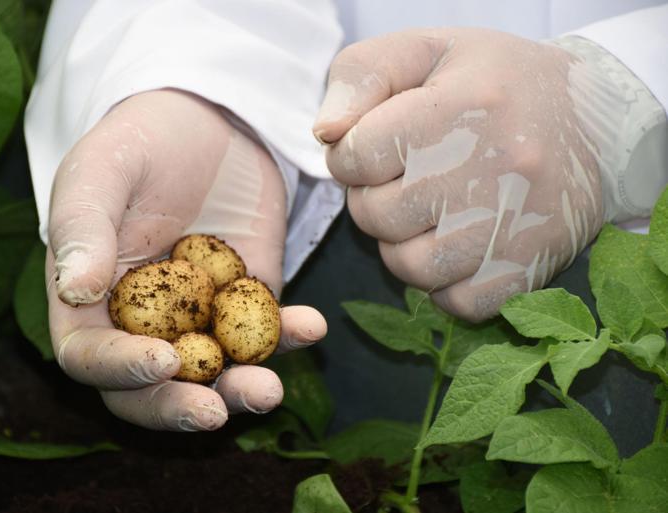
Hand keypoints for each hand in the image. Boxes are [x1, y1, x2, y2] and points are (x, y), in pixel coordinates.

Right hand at [46, 89, 326, 430]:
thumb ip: (81, 228)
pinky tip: (311, 327)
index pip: (90, 356)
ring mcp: (198, 316)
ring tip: (269, 389)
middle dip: (179, 406)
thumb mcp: (101, 171)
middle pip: (149, 387)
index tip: (164, 360)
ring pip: (212, 374)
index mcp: (88, 299)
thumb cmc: (140, 140)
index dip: (120, 370)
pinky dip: (287, 338)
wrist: (208, 119)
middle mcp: (141, 319)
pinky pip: (265, 333)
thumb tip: (75, 292)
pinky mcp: (247, 301)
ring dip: (239, 389)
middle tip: (214, 412)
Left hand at [313, 28, 603, 321]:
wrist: (596, 123)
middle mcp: (493, 169)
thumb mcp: (428, 50)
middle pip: (378, 215)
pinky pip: (457, 303)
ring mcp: (515, 226)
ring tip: (424, 216)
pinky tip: (455, 248)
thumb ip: (362, 76)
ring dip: (401, 246)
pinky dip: (442, 283)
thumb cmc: (496, 84)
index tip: (374, 149)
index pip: (357, 154)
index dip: (350, 155)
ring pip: (411, 267)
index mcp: (462, 105)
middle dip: (372, 200)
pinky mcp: (531, 269)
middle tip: (400, 181)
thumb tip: (326, 134)